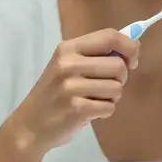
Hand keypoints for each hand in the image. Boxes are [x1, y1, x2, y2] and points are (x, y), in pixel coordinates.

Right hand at [1, 28, 138, 158]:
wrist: (30, 125)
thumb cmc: (54, 94)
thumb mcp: (67, 66)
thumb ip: (95, 55)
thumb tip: (132, 49)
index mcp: (68, 48)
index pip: (110, 36)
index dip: (129, 47)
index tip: (132, 61)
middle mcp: (68, 64)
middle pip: (119, 66)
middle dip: (120, 79)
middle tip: (105, 87)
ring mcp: (71, 86)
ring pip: (117, 88)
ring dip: (112, 98)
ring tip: (93, 100)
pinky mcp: (77, 108)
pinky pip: (110, 107)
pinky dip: (104, 112)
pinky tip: (89, 112)